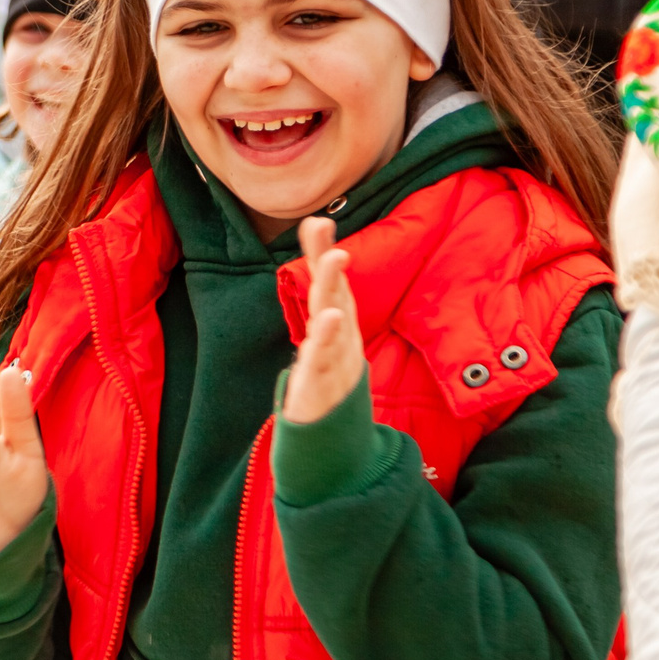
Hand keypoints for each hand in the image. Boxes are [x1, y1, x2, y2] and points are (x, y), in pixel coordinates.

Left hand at [282, 217, 363, 423]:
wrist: (335, 436)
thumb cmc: (330, 377)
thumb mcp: (323, 336)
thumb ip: (320, 294)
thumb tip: (317, 246)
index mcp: (340, 324)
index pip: (331, 284)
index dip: (323, 253)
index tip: (316, 222)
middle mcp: (342, 337)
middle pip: (335, 294)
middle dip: (329, 263)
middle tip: (325, 230)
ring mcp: (336, 359)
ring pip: (334, 321)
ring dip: (333, 291)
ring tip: (334, 261)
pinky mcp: (323, 383)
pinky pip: (324, 358)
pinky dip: (327, 337)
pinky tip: (329, 317)